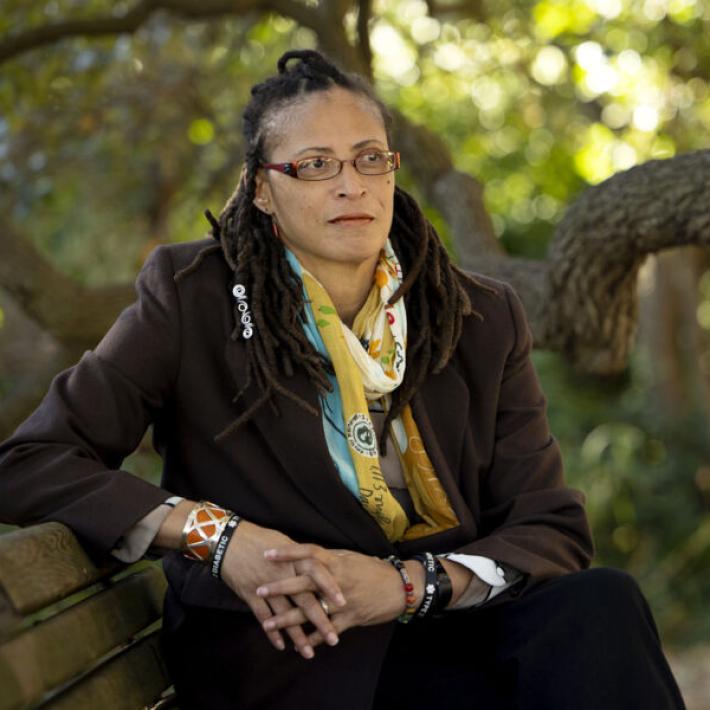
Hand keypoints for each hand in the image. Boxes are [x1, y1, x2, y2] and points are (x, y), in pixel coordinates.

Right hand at [219, 521, 346, 658]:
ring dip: (297, 635)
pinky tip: (280, 645)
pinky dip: (272, 632)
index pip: (317, 573)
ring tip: (308, 653)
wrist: (228, 540)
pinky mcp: (250, 594)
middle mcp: (282, 574)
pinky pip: (263, 617)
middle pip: (305, 600)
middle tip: (333, 639)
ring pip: (285, 614)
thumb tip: (318, 564)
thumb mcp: (283, 541)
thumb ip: (300, 556)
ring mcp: (266, 586)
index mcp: (293, 559)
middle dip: (320, 621)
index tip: (344, 604)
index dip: (330, 588)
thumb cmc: (258, 538)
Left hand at [256, 544, 423, 647]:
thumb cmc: (374, 570)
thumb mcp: (352, 558)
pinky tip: (298, 645)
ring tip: (268, 623)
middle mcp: (336, 581)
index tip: (267, 554)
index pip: (308, 553)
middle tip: (259, 588)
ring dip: (288, 618)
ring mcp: (342, 602)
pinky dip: (312, 639)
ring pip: (310, 611)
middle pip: (304, 583)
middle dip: (280, 587)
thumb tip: (310, 554)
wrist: (399, 588)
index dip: (288, 553)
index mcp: (336, 562)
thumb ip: (330, 557)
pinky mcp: (350, 619)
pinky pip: (327, 631)